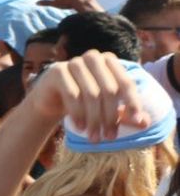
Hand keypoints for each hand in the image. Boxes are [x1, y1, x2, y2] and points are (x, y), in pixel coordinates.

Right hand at [28, 50, 150, 143]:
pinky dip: (78, 114)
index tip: (136, 122)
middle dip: (110, 117)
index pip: (126, 83)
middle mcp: (93, 57)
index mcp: (110, 61)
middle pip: (109, 90)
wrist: (50, 100)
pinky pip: (72, 95)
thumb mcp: (106, 108)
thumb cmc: (83, 102)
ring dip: (94, 120)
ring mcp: (74, 62)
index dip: (133, 103)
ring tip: (94, 137)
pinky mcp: (57, 71)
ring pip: (91, 94)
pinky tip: (80, 127)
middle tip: (109, 138)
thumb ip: (125, 114)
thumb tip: (145, 123)